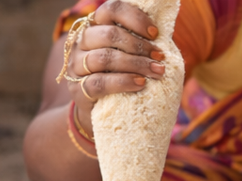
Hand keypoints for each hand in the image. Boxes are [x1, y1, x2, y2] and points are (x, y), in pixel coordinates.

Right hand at [61, 1, 167, 138]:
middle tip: (159, 57)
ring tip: (155, 71)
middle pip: (108, 34)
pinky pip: (99, 82)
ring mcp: (75, 66)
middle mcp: (81, 42)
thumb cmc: (119, 74)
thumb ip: (139, 39)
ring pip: (104, 58)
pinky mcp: (77, 89)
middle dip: (139, 46)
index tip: (155, 33)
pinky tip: (140, 84)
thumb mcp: (127, 53)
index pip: (111, 10)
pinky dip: (123, 82)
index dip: (134, 18)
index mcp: (95, 25)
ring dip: (135, 64)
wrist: (99, 109)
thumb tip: (165, 33)